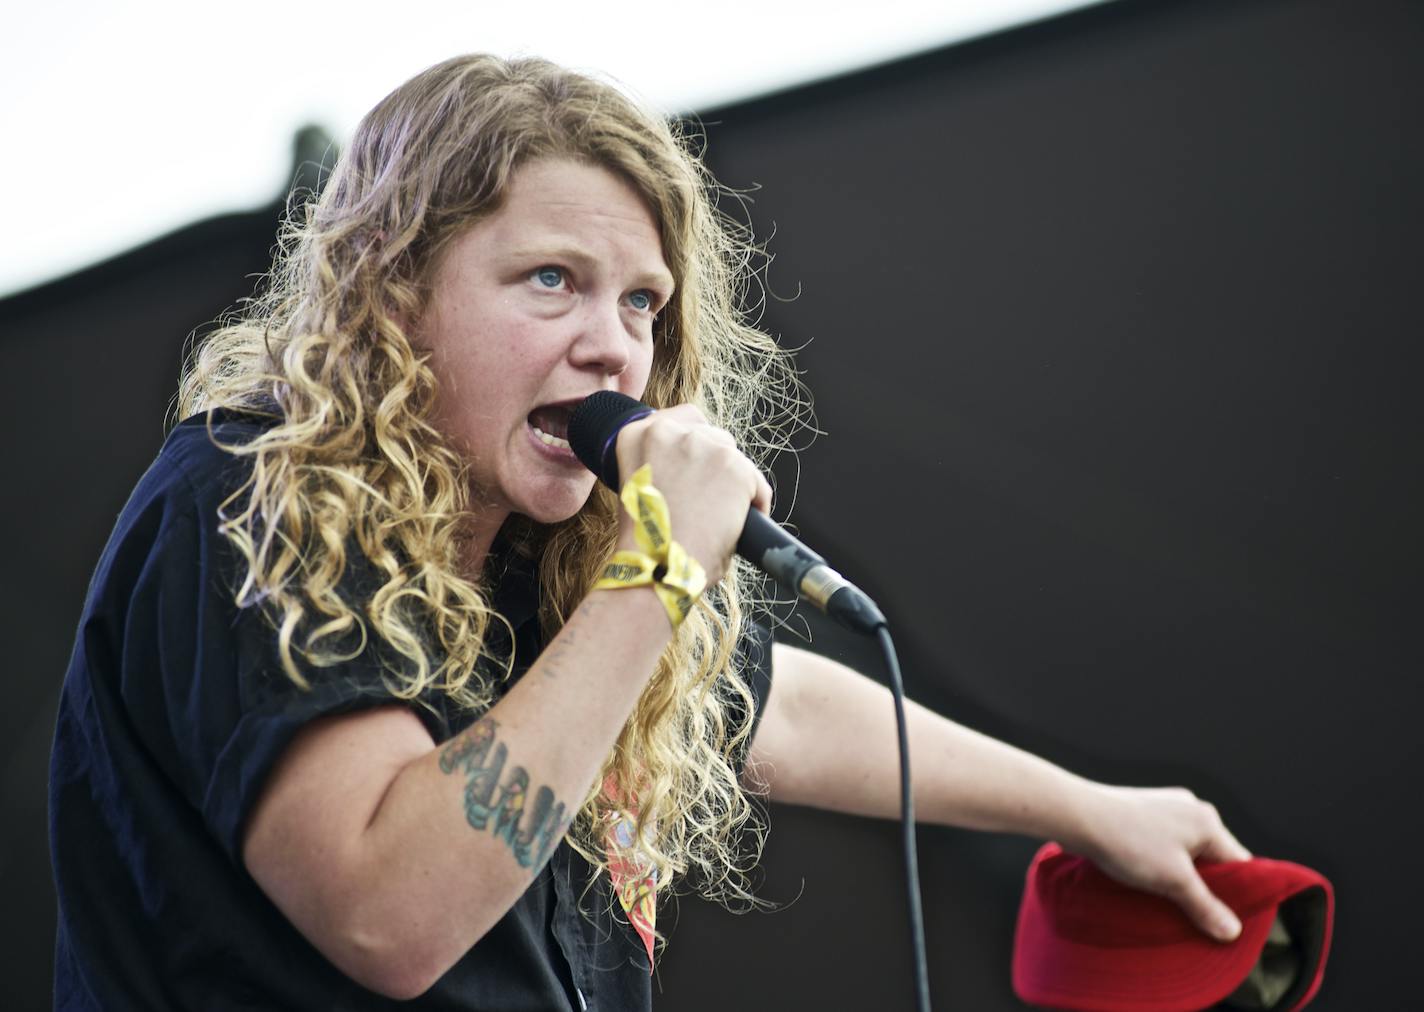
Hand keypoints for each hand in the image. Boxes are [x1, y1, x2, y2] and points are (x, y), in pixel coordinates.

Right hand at [612, 404, 771, 584]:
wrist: (656, 566)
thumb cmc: (646, 542)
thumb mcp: (638, 488)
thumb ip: (659, 465)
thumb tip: (691, 469)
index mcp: (637, 434)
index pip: (682, 419)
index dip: (694, 444)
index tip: (696, 467)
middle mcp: (668, 431)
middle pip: (711, 436)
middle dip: (714, 465)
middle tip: (707, 501)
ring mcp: (704, 446)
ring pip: (735, 458)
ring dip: (733, 483)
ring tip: (720, 517)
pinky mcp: (735, 466)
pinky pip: (757, 485)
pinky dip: (754, 505)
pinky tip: (738, 526)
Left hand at [1070, 783, 1252, 942]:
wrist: (1078, 815)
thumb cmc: (1128, 842)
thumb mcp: (1173, 881)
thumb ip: (1205, 906)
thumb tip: (1233, 931)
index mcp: (1208, 822)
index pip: (1239, 863)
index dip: (1239, 894)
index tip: (1230, 920)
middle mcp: (1191, 809)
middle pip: (1213, 857)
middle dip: (1206, 886)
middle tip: (1196, 914)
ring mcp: (1165, 808)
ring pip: (1187, 851)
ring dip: (1181, 875)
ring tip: (1168, 898)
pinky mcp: (1143, 812)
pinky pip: (1165, 842)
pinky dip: (1162, 861)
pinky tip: (1149, 877)